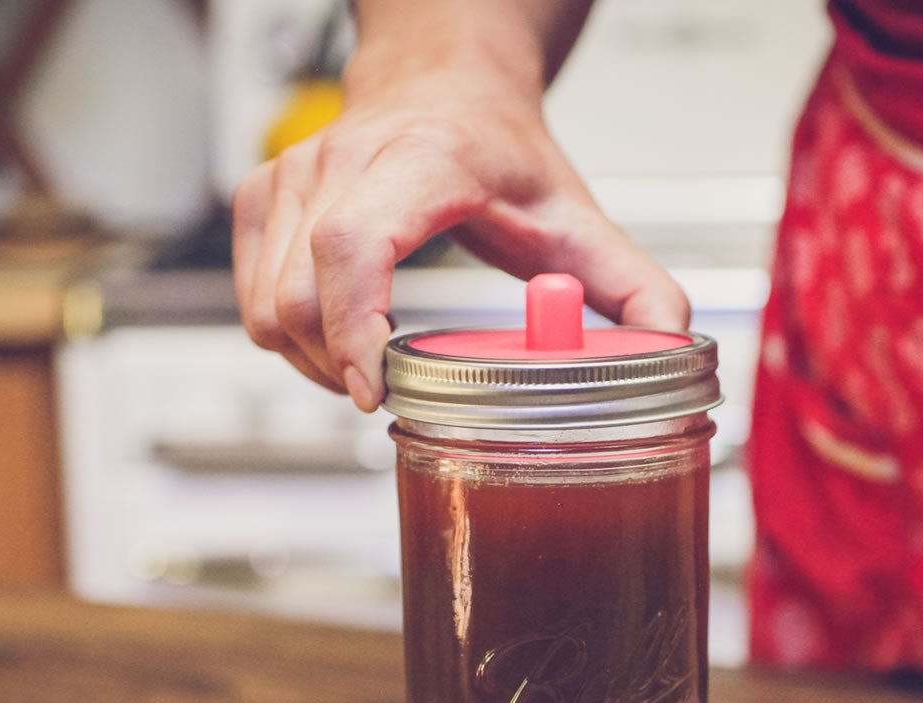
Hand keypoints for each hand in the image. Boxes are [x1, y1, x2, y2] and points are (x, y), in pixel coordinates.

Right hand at [231, 60, 686, 409]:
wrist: (445, 84)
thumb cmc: (502, 151)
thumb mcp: (579, 217)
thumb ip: (635, 290)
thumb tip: (670, 356)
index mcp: (418, 163)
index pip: (353, 246)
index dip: (353, 328)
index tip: (378, 388)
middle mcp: (341, 163)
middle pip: (298, 295)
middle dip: (339, 369)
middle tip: (391, 397)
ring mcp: (291, 178)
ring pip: (267, 307)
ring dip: (314, 363)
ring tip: (370, 373)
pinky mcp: (263, 200)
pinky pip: (252, 299)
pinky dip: (288, 341)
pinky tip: (339, 344)